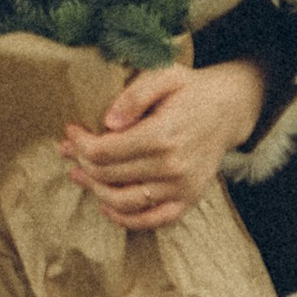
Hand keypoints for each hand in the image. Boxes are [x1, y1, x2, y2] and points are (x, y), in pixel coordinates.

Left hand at [61, 60, 264, 232]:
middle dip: (81, 163)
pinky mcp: (188, 200)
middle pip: (109, 176)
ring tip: (79, 175)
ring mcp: (181, 187)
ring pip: (123, 201)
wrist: (228, 110)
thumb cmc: (190, 90)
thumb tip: (109, 122)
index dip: (80, 143)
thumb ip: (134, 96)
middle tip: (68, 150)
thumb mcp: (163, 75)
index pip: (105, 150)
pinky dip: (126, 219)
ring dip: (95, 191)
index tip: (70, 131)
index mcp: (163, 134)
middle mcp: (173, 166)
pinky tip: (106, 206)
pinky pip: (152, 221)